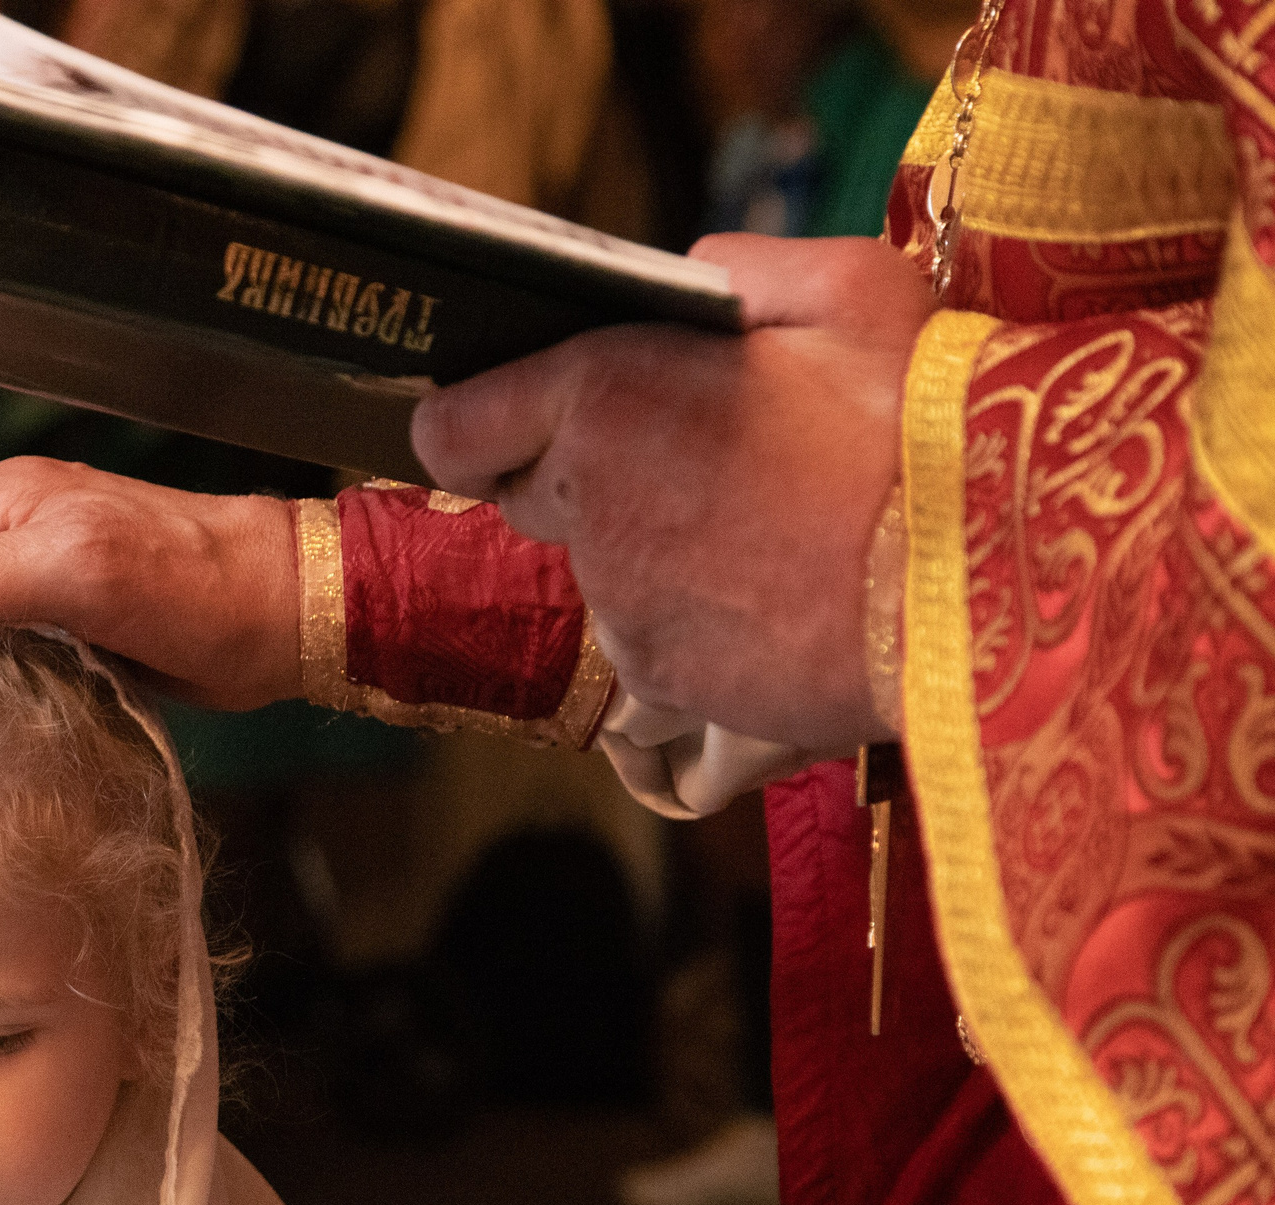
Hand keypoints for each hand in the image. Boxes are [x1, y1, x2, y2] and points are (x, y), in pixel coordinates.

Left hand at [411, 233, 932, 752]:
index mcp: (603, 396)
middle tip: (705, 456)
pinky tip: (788, 591)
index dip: (482, 421)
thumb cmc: (928, 417)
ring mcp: (621, 605)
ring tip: (774, 526)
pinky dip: (704, 622)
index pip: (456, 427)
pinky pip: (659, 642)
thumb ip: (734, 273)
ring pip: (608, 572)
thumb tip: (686, 286)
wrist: (997, 578)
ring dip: (661, 550)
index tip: (518, 419)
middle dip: (590, 476)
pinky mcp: (664, 682)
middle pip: (535, 496)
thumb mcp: (846, 285)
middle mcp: (588, 509)